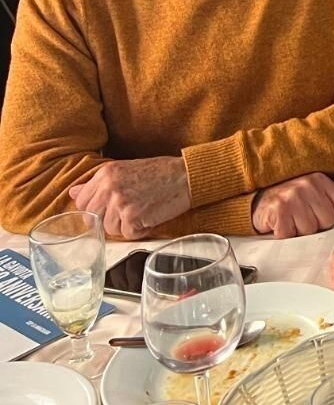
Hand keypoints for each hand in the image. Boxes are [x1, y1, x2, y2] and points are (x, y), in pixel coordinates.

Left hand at [69, 156, 189, 238]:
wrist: (187, 175)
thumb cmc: (161, 172)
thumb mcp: (126, 170)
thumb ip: (99, 183)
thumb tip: (74, 192)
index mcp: (105, 173)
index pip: (82, 201)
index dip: (94, 210)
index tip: (108, 210)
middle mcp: (109, 187)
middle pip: (92, 217)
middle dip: (109, 220)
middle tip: (128, 214)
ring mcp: (120, 202)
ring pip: (109, 228)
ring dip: (126, 226)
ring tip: (143, 213)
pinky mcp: (133, 216)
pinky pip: (128, 234)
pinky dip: (141, 230)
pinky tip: (151, 218)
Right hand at [250, 173, 333, 238]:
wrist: (258, 200)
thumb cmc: (290, 201)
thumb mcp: (313, 193)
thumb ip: (331, 200)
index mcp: (320, 181)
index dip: (330, 218)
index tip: (319, 217)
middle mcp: (307, 186)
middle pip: (327, 221)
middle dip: (315, 225)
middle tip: (301, 218)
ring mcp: (293, 197)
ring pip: (310, 230)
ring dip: (299, 231)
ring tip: (291, 221)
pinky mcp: (279, 211)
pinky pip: (292, 234)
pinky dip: (285, 235)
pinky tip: (281, 224)